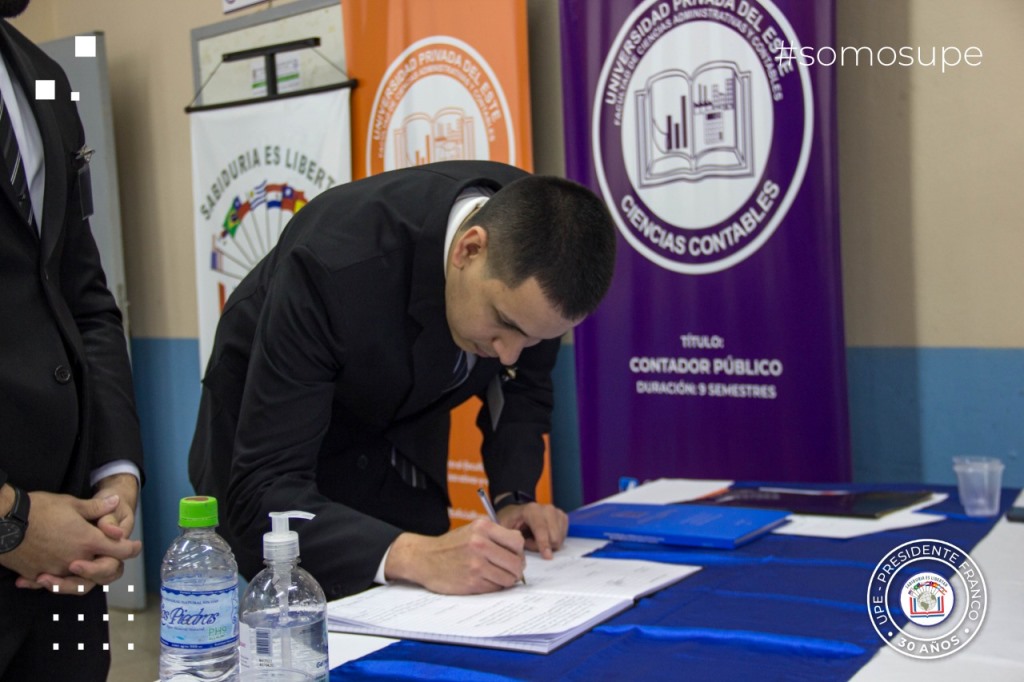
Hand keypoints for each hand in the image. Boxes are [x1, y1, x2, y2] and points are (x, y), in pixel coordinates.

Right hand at [0, 491, 140, 595]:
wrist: (5, 521)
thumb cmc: (40, 509)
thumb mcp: (72, 503)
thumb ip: (97, 508)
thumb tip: (115, 502)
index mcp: (89, 541)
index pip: (120, 551)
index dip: (132, 548)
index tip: (135, 546)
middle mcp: (76, 560)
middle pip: (103, 572)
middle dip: (109, 566)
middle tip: (107, 558)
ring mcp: (56, 570)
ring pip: (77, 582)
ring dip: (83, 577)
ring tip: (79, 570)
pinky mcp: (36, 574)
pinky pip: (50, 583)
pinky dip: (50, 581)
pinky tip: (46, 577)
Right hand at [384, 519, 525, 593]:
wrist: (424, 558)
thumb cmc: (451, 545)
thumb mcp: (473, 530)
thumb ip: (495, 536)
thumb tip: (520, 553)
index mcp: (483, 528)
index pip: (517, 541)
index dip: (519, 551)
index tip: (514, 555)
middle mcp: (480, 544)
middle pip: (516, 562)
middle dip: (517, 569)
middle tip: (511, 570)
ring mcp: (476, 565)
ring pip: (508, 578)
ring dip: (507, 580)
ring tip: (498, 576)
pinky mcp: (471, 582)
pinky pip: (495, 588)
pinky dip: (494, 586)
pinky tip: (485, 580)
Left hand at [497, 502, 567, 559]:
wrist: (516, 512)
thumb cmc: (510, 522)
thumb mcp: (504, 529)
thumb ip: (511, 539)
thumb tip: (520, 553)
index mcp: (531, 510)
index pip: (541, 528)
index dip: (544, 543)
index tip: (547, 557)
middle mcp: (547, 509)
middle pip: (554, 536)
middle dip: (543, 546)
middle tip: (529, 543)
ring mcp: (557, 512)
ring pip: (559, 539)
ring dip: (548, 544)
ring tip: (535, 539)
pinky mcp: (563, 517)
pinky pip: (563, 537)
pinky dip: (554, 541)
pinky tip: (545, 537)